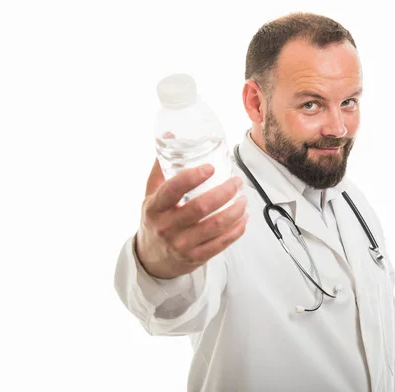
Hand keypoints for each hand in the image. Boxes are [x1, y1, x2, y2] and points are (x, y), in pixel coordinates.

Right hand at [135, 158, 247, 278]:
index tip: (210, 167)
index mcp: (155, 208)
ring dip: (235, 210)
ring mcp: (182, 244)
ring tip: (244, 199)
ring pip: (215, 226)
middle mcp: (167, 227)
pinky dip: (237, 230)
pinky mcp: (196, 258)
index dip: (192, 177)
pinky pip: (221, 244)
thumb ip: (161, 168)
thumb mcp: (150, 196)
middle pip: (200, 207)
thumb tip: (170, 135)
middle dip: (224, 192)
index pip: (173, 189)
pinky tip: (243, 218)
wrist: (151, 259)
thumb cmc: (155, 221)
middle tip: (237, 181)